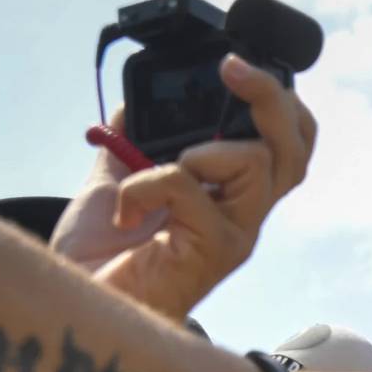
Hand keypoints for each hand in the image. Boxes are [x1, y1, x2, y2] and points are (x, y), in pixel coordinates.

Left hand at [53, 56, 316, 319]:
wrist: (78, 304)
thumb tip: (138, 98)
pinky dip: (147, 182)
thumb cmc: (101, 257)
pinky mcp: (213, 253)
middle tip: (232, 70)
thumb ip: (133, 140)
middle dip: (269, 97)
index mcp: (231, 194)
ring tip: (157, 173)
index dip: (280, 102)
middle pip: (293, 149)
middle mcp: (243, 216)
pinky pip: (191, 187)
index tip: (234, 67)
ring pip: (257, 163)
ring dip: (200, 152)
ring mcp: (234, 236)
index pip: (289, 144)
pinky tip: (125, 205)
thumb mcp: (115, 177)